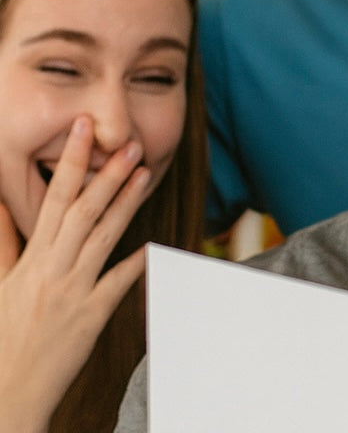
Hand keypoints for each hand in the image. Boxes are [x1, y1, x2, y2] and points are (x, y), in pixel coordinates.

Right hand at [0, 115, 150, 432]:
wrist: (5, 395)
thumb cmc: (0, 338)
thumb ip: (3, 244)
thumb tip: (3, 205)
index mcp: (30, 259)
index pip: (53, 198)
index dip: (71, 161)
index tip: (84, 129)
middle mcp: (52, 270)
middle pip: (83, 212)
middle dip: (107, 174)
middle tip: (129, 143)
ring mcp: (74, 292)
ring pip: (104, 238)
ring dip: (126, 203)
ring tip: (145, 173)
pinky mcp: (91, 318)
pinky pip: (118, 285)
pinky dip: (136, 264)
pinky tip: (155, 245)